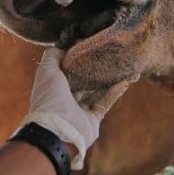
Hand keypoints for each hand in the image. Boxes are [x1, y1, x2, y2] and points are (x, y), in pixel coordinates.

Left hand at [20, 47, 133, 168]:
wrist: (59, 130)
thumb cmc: (50, 98)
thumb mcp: (46, 70)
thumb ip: (52, 56)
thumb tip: (62, 45)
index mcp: (53, 87)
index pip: (66, 69)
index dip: (77, 58)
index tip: (89, 44)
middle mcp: (65, 98)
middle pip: (83, 79)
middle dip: (95, 68)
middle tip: (109, 52)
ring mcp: (79, 109)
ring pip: (97, 90)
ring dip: (109, 78)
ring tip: (123, 63)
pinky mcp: (93, 118)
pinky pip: (106, 101)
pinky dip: (116, 90)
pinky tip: (127, 78)